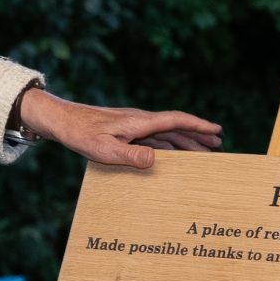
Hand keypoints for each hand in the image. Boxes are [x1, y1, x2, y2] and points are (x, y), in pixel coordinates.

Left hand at [20, 87, 222, 168]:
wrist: (61, 121)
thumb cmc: (80, 134)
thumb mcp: (104, 149)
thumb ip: (130, 156)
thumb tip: (156, 159)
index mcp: (139, 122)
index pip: (175, 121)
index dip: (198, 125)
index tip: (217, 130)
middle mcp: (139, 121)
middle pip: (175, 127)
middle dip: (197, 135)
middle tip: (218, 144)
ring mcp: (132, 126)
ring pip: (165, 133)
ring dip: (184, 141)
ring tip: (202, 152)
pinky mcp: (123, 132)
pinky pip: (152, 139)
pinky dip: (166, 146)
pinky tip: (171, 156)